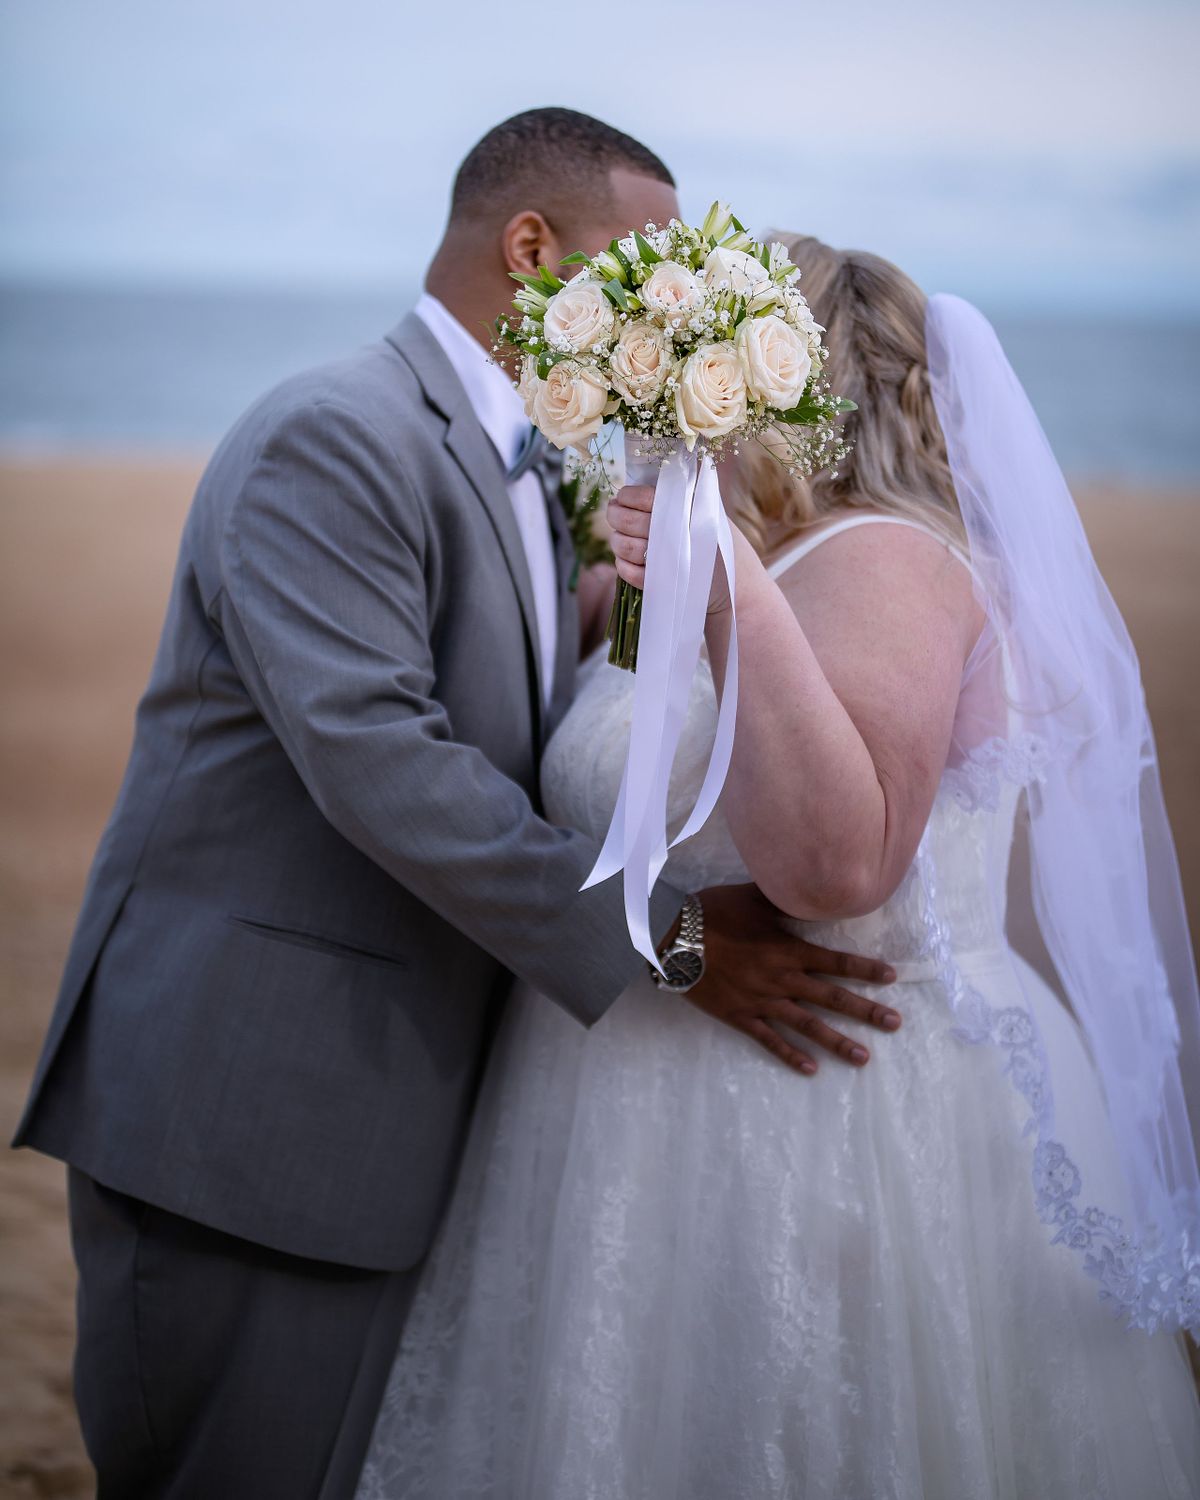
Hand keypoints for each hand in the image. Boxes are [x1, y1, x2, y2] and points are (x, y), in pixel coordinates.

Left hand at [608, 484, 733, 612]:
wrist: (736, 584)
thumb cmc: (717, 543)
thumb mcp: (708, 511)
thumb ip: (681, 497)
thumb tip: (640, 487)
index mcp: (687, 510)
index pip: (645, 497)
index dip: (627, 495)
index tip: (622, 496)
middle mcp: (677, 534)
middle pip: (628, 521)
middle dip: (615, 515)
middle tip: (613, 512)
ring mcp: (669, 561)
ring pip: (625, 547)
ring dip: (616, 541)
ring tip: (618, 536)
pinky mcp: (662, 584)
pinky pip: (630, 573)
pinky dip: (622, 565)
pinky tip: (624, 560)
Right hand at [676, 885, 900, 1074]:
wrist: (674, 939)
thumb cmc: (713, 913)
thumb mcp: (753, 897)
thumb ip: (784, 898)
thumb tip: (810, 888)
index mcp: (788, 950)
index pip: (835, 961)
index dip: (865, 969)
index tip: (892, 977)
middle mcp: (782, 979)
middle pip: (831, 997)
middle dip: (866, 1011)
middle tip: (895, 1023)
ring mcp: (762, 1001)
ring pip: (807, 1025)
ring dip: (838, 1041)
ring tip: (864, 1057)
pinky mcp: (741, 1016)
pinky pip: (770, 1040)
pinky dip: (791, 1055)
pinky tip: (812, 1069)